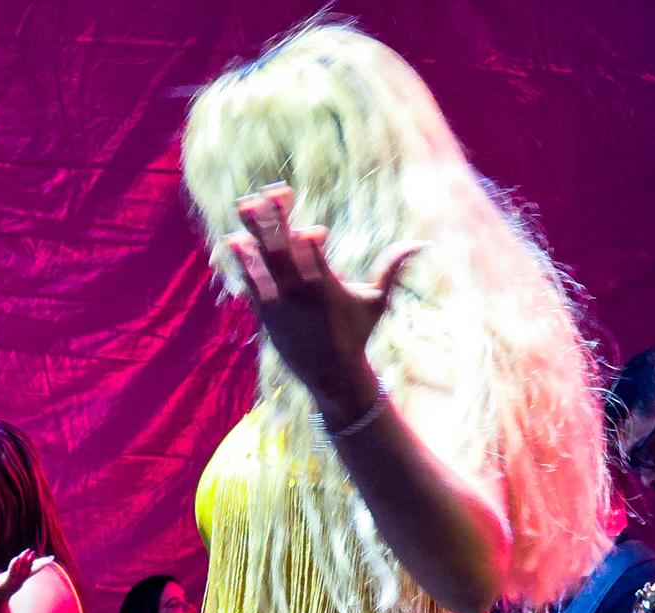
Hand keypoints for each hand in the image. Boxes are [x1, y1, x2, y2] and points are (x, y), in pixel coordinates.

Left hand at [0, 550, 53, 612]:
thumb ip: (26, 570)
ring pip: (10, 576)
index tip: (50, 558)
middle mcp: (14, 584)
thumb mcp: (17, 580)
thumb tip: (37, 563)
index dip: (38, 564)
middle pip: (22, 572)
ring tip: (16, 558)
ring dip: (13, 567)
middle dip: (26, 562)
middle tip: (32, 552)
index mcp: (20, 581)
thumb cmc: (4, 588)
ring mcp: (4, 587)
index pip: (31, 571)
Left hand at [226, 183, 420, 409]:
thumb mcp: (376, 302)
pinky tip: (235, 240)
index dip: (311, 239)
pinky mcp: (266, 312)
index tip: (315, 229)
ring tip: (244, 206)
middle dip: (275, 221)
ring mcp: (280, 303)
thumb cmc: (356, 335)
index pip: (315, 257)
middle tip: (265, 194)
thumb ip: (391, 269)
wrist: (331, 375)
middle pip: (284, 251)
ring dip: (253, 233)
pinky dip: (244, 261)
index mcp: (327, 287)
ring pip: (263, 262)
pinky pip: (251, 282)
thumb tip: (419, 244)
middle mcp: (300, 293)